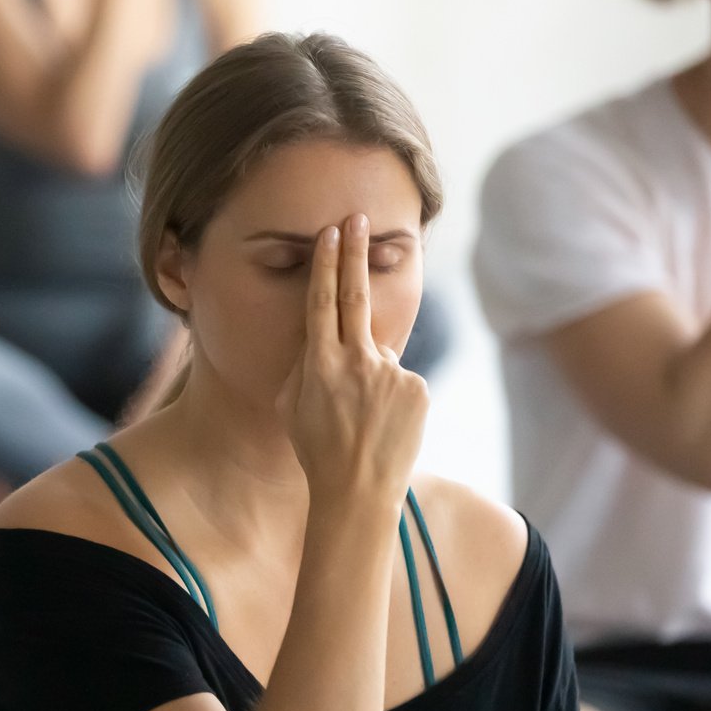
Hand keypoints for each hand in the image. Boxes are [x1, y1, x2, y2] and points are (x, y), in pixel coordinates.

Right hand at [277, 214, 429, 500]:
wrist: (357, 492)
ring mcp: (390, 374)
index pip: (322, 300)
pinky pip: (402, 380)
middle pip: (356, 295)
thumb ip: (307, 365)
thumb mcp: (292, 405)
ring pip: (381, 356)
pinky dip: (395, 397)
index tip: (332, 231)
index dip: (327, 263)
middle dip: (356, 253)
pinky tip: (386, 426)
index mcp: (318, 363)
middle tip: (361, 218)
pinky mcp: (417, 388)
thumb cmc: (316, 450)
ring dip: (373, 378)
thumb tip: (324, 339)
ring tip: (365, 420)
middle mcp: (355, 361)